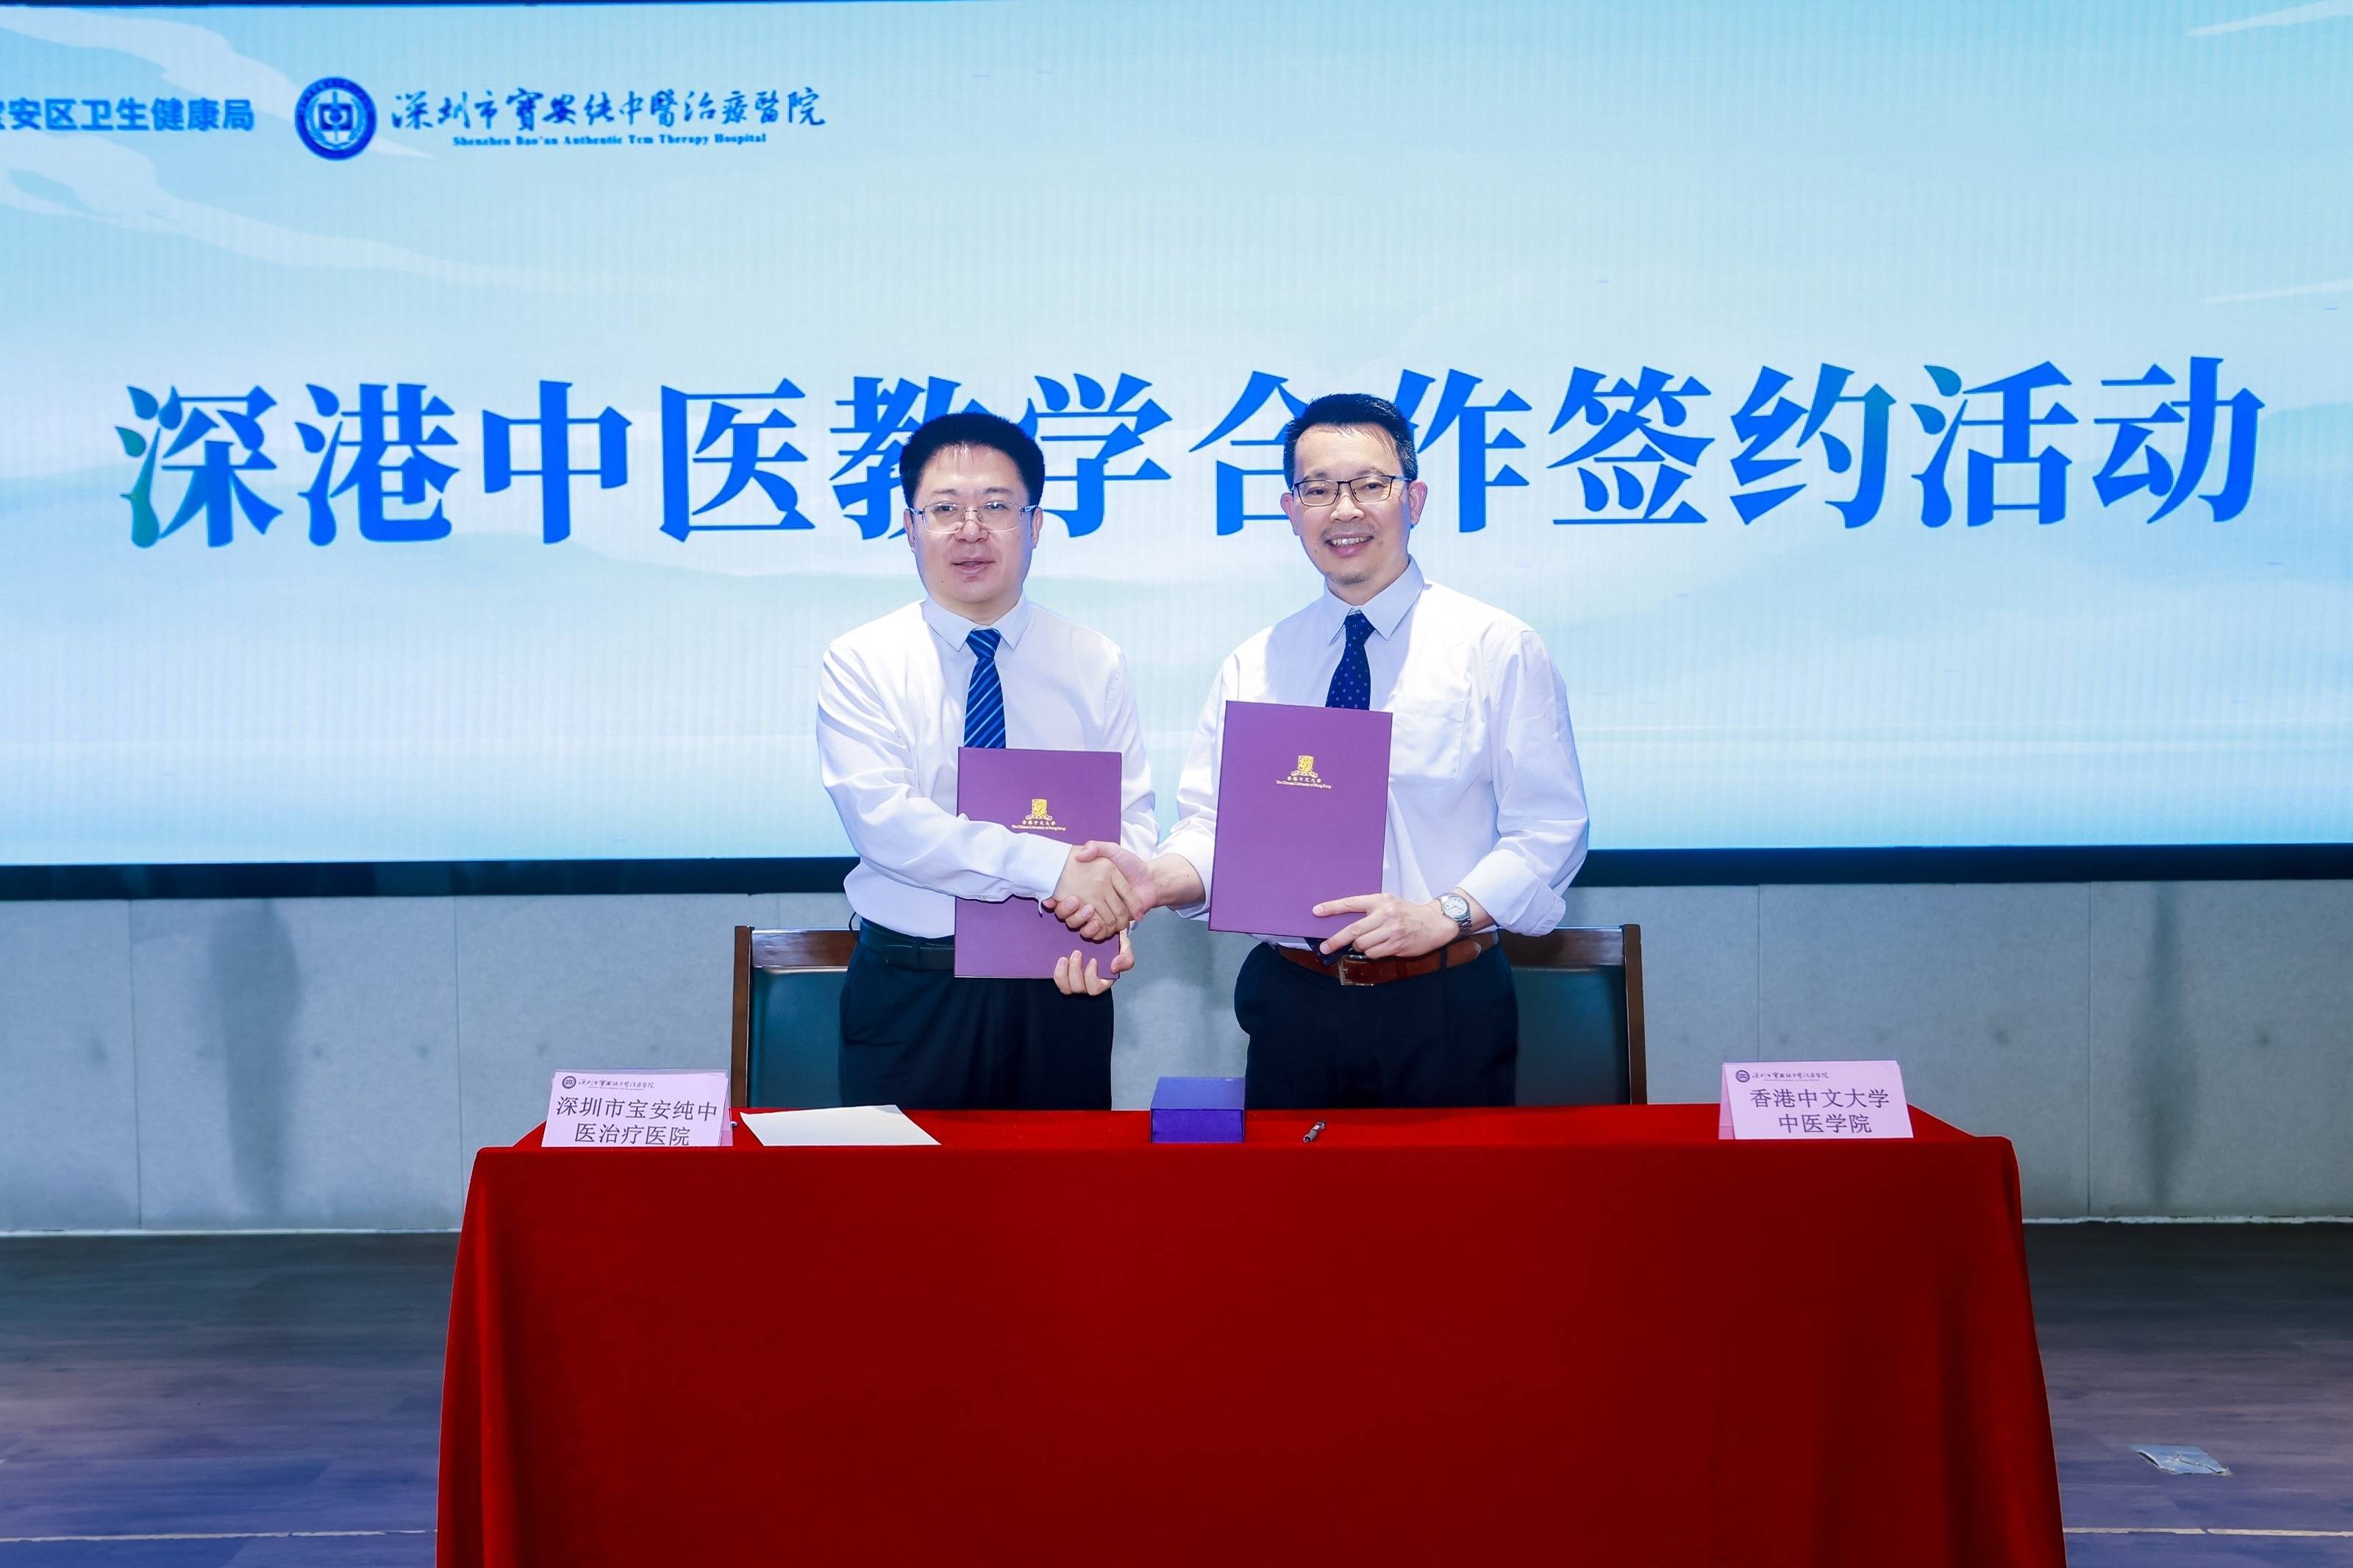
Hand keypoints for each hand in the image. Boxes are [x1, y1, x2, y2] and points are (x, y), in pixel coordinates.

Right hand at [1043, 847, 1136, 936]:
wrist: (1150, 879)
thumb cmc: (1131, 864)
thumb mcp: (1112, 850)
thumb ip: (1096, 847)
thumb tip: (1080, 855)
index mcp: (1086, 887)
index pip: (1065, 898)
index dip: (1058, 901)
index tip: (1052, 900)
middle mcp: (1090, 901)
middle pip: (1072, 915)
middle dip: (1071, 913)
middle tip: (1075, 902)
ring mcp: (1099, 914)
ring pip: (1082, 926)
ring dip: (1083, 923)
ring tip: (1090, 914)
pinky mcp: (1110, 924)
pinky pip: (1096, 934)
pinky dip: (1095, 933)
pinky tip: (1098, 925)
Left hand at [1052, 930, 1133, 995]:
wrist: (1098, 932)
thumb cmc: (1112, 942)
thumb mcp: (1124, 947)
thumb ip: (1126, 958)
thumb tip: (1115, 968)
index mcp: (1103, 980)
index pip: (1094, 988)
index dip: (1091, 977)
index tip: (1093, 959)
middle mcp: (1087, 983)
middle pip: (1078, 988)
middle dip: (1075, 971)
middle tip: (1077, 953)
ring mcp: (1074, 980)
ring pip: (1065, 988)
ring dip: (1063, 974)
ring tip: (1064, 958)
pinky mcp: (1064, 974)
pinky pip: (1058, 980)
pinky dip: (1057, 972)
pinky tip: (1060, 960)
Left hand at [1312, 893, 1458, 959]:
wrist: (1433, 923)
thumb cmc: (1407, 912)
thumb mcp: (1389, 902)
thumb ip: (1370, 909)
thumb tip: (1344, 923)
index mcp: (1380, 900)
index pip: (1351, 903)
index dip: (1332, 908)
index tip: (1317, 911)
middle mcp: (1385, 914)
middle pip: (1353, 930)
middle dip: (1336, 940)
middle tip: (1325, 947)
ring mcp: (1391, 931)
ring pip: (1362, 945)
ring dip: (1360, 947)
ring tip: (1369, 941)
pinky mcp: (1396, 945)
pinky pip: (1373, 954)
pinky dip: (1371, 953)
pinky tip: (1380, 946)